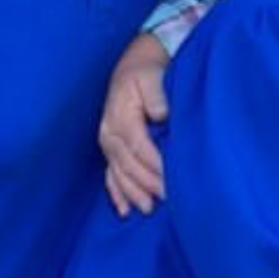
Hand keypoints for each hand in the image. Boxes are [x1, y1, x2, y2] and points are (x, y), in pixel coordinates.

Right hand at [98, 35, 170, 215]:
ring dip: (132, 192)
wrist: (132, 66)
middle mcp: (109, 132)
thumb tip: (162, 116)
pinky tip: (124, 210)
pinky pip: (110, 175)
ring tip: (148, 209)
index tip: (170, 178)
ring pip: (118, 172)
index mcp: (120, 116)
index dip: (154, 164)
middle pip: (127, 163)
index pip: (138, 145)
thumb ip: (156, 97)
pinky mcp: (110, 149)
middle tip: (166, 197)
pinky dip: (117, 193)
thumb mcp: (151, 77)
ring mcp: (107, 142)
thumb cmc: (146, 73)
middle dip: (145, 182)